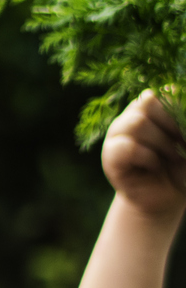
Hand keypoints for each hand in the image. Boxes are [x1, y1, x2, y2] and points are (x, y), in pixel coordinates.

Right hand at [103, 91, 185, 221]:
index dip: (179, 109)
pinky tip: (154, 167)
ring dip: (162, 143)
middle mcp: (133, 115)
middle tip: (182, 145)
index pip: (164, 91)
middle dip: (172, 124)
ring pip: (136, 123)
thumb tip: (181, 114)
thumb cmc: (185, 167)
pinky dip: (147, 157)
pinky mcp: (110, 157)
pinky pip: (126, 147)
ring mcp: (118, 135)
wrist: (170, 197)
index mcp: (155, 106)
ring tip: (171, 158)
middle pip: (147, 101)